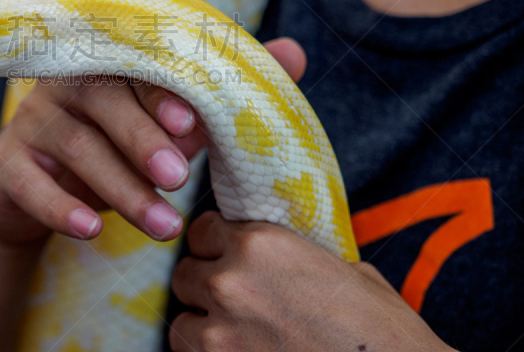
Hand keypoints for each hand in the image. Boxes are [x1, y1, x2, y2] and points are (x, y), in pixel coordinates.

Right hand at [0, 38, 306, 250]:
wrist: (30, 186)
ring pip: (74, 146)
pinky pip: (28, 182)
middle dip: (143, 140)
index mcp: (108, 65)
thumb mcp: (167, 121)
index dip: (161, 92)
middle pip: (102, 101)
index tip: (191, 126)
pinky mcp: (8, 166)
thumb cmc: (112, 145)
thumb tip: (295, 51)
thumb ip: (219, 91)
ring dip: (119, 187)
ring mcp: (33, 124)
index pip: (134, 66)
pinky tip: (91, 230)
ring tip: (161, 224)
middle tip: (179, 178)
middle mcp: (67, 86)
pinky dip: (60, 206)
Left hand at [169, 212, 452, 351]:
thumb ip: (294, 254)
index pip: (202, 230)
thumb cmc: (381, 330)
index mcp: (261, 243)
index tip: (224, 256)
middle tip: (232, 299)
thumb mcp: (342, 270)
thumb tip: (279, 255)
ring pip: (182, 319)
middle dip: (204, 284)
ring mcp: (220, 329)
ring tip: (234, 332)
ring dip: (202, 324)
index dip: (214, 244)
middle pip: (185, 273)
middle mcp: (231, 280)